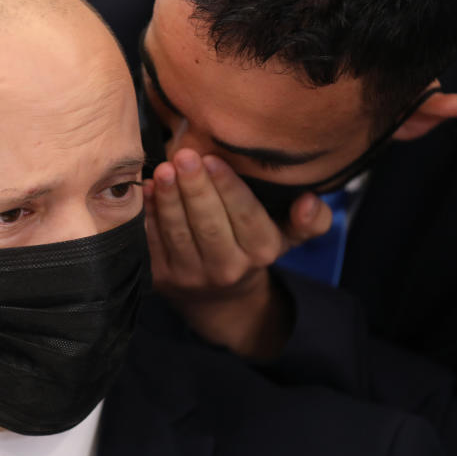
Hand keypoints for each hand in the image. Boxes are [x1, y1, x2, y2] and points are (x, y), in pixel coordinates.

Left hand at [144, 149, 332, 358]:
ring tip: (163, 169)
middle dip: (195, 189)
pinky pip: (152, 243)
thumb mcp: (287, 236)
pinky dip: (147, 215)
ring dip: (168, 199)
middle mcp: (227, 268)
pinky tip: (145, 188)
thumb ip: (311, 220)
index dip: (228, 188)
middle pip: (209, 225)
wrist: (219, 299)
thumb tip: (311, 200)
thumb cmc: (253, 248)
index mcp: (261, 252)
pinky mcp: (161, 278)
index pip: (245, 217)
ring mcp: (191, 276)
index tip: (213, 159)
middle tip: (184, 156)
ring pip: (178, 233)